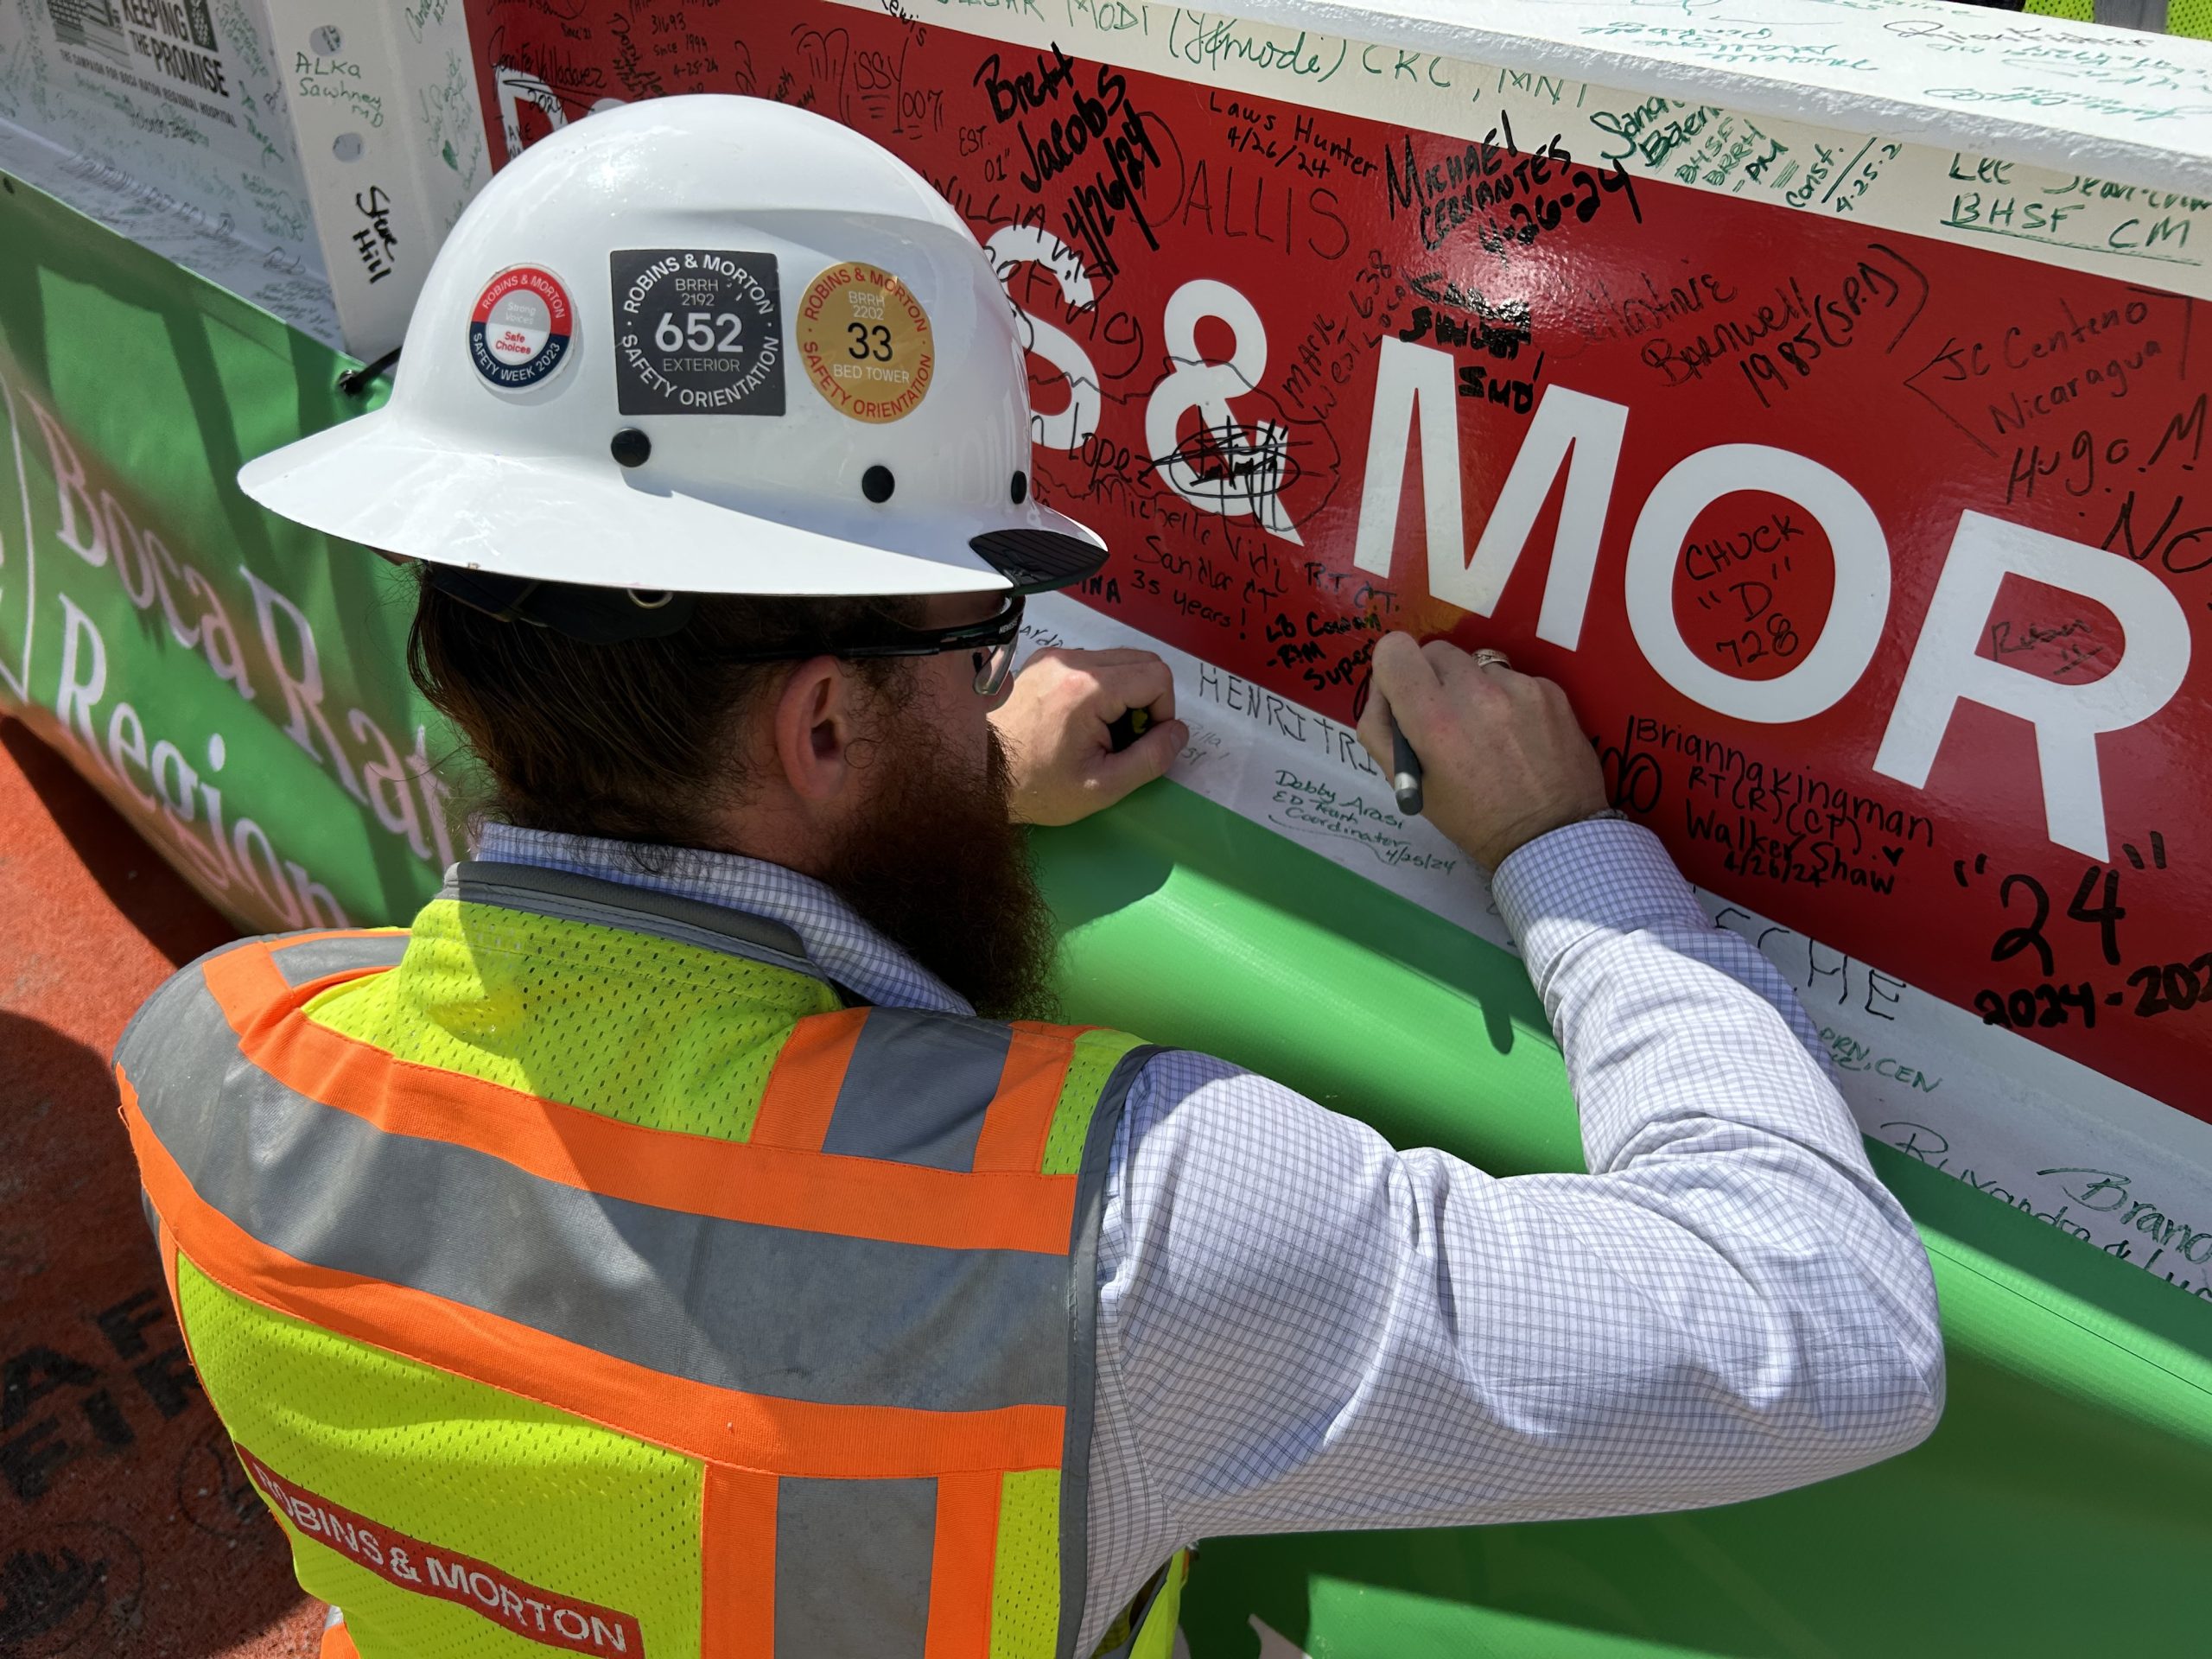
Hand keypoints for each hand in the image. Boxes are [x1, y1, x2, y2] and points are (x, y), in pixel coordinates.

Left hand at [990, 648, 1190, 825]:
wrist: (977, 776)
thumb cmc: (1036, 787)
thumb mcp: (1103, 786)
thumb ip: (1151, 758)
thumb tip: (1179, 733)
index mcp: (1088, 688)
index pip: (1157, 676)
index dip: (1165, 710)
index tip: (1145, 740)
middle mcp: (1071, 660)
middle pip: (1141, 660)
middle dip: (1147, 699)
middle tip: (1125, 737)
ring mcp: (1054, 657)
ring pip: (1116, 660)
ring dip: (1123, 693)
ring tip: (1100, 732)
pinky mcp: (1042, 662)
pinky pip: (1090, 663)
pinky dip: (1099, 687)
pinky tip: (1079, 722)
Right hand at [1356, 632, 1606, 869]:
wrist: (1553, 837)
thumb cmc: (1474, 820)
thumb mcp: (1410, 785)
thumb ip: (1380, 731)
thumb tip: (1382, 689)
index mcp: (1433, 721)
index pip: (1395, 649)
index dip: (1393, 669)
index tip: (1403, 691)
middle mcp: (1475, 693)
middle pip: (1435, 650)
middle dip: (1433, 678)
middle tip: (1444, 716)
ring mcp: (1518, 687)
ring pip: (1477, 665)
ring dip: (1474, 689)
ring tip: (1488, 733)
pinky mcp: (1550, 690)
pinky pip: (1514, 679)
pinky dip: (1510, 700)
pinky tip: (1519, 736)